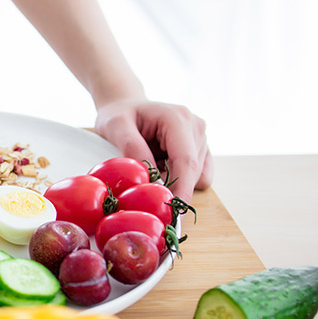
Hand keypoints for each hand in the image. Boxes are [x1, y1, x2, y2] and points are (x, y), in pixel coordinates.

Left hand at [94, 98, 212, 201]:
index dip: (182, 188)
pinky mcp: (201, 148)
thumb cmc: (120, 114)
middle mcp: (195, 127)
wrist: (126, 106)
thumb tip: (150, 177)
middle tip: (144, 181)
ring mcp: (201, 137)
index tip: (174, 212)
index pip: (186, 160)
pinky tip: (163, 165)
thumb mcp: (116, 127)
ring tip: (151, 163)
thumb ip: (132, 148)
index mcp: (177, 119)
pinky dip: (180, 178)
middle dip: (172, 186)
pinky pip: (199, 176)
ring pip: (197, 176)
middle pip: (193, 171)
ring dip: (173, 179)